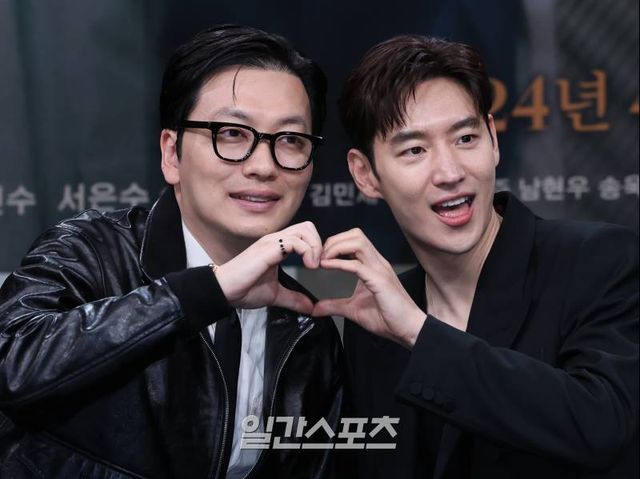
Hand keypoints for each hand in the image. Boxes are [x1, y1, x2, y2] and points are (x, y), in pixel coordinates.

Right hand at [215, 221, 320, 313]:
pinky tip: (307, 266)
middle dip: (319, 244)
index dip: (316, 247)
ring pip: (304, 230)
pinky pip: (294, 241)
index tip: (317, 267)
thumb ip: (293, 299)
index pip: (304, 234)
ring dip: (315, 247)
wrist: (224, 290)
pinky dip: (307, 251)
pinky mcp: (268, 249)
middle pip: (307, 227)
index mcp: (277, 247)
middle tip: (318, 264)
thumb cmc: (243, 288)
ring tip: (313, 266)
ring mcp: (271, 242)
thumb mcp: (275, 295)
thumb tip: (309, 307)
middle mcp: (275, 240)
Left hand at [312, 228, 425, 348]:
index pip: (354, 240)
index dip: (335, 243)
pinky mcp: (380, 281)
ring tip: (324, 260)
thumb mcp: (353, 310)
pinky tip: (328, 267)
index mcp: (373, 266)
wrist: (408, 330)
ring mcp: (380, 270)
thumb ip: (335, 306)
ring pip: (358, 242)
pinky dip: (340, 263)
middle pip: (355, 235)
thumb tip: (316, 308)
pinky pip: (357, 265)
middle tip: (321, 256)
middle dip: (334, 241)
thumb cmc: (388, 318)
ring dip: (337, 247)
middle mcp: (377, 263)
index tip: (321, 257)